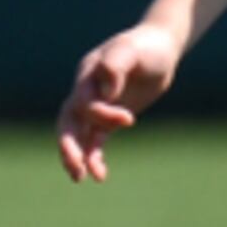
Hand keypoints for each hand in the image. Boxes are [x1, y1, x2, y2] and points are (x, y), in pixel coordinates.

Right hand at [56, 22, 184, 182]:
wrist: (159, 50)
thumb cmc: (145, 47)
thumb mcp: (131, 50)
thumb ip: (115, 64)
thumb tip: (107, 91)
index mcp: (87, 74)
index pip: (84, 102)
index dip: (102, 114)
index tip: (129, 118)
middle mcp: (86, 92)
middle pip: (68, 121)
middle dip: (68, 144)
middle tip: (76, 167)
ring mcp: (96, 107)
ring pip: (77, 135)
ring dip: (77, 155)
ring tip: (80, 178)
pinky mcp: (108, 120)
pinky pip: (94, 141)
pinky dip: (94, 157)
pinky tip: (99, 175)